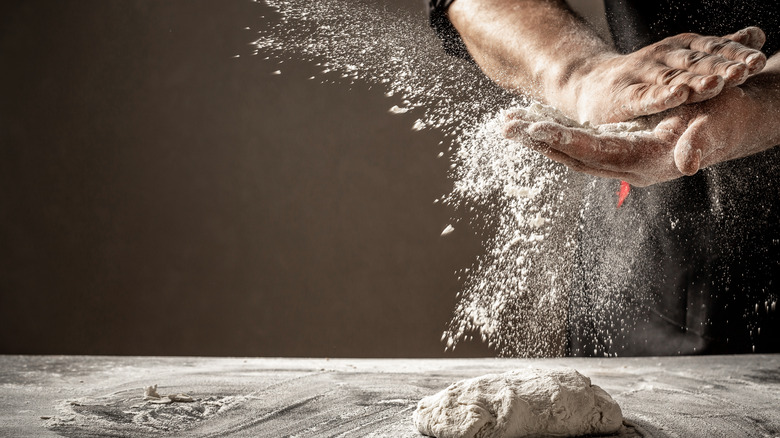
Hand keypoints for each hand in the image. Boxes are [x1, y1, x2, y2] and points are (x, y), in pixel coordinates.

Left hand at [503, 79, 777, 186]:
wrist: (732, 122)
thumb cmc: (726, 119)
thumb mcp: (717, 126)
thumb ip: (700, 143)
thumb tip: (686, 162)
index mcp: (646, 161)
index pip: (596, 152)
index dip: (566, 141)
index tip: (537, 130)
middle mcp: (628, 165)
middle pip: (573, 156)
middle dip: (539, 142)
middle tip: (508, 127)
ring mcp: (622, 159)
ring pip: (572, 153)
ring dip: (540, 141)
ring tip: (510, 126)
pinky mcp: (619, 149)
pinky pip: (581, 146)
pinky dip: (556, 135)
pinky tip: (537, 126)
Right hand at [558, 27, 766, 124]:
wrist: (589, 85)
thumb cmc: (642, 76)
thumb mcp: (681, 59)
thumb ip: (716, 50)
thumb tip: (756, 35)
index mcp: (681, 48)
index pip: (713, 49)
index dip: (736, 54)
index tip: (758, 61)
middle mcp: (663, 57)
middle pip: (697, 62)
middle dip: (723, 67)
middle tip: (745, 71)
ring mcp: (642, 75)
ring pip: (674, 78)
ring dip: (697, 81)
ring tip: (717, 83)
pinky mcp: (624, 96)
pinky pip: (645, 97)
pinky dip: (662, 96)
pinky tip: (677, 95)